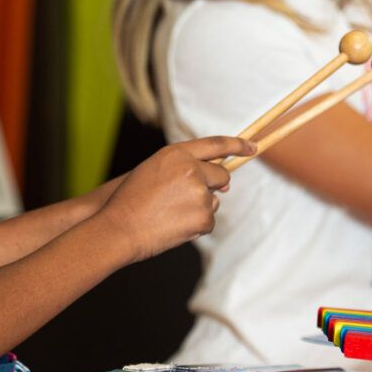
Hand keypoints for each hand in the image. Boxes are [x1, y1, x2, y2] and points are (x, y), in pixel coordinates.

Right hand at [95, 136, 254, 262]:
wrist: (120, 228)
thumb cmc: (132, 200)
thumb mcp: (155, 169)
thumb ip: (185, 167)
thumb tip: (224, 182)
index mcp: (177, 153)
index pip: (216, 144)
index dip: (237, 145)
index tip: (252, 147)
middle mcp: (192, 169)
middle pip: (221, 175)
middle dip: (213, 186)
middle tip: (188, 198)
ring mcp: (200, 193)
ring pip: (213, 200)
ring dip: (199, 208)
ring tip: (169, 213)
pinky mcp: (203, 216)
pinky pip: (208, 220)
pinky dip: (195, 225)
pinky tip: (173, 225)